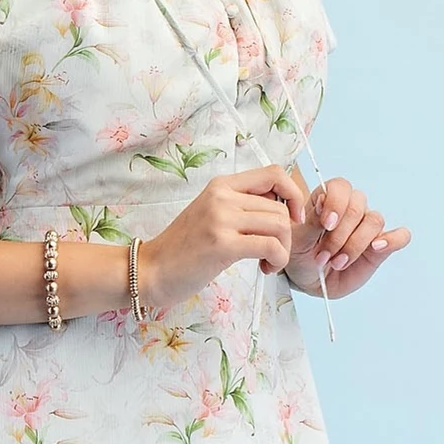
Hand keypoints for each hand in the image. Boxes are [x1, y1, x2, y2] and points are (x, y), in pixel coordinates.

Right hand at [136, 163, 310, 314]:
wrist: (150, 270)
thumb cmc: (182, 249)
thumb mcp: (210, 214)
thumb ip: (240, 206)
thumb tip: (279, 209)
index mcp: (221, 185)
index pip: (274, 173)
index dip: (293, 194)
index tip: (292, 218)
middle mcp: (222, 196)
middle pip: (280, 207)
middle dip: (286, 235)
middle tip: (272, 254)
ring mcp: (221, 219)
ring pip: (280, 226)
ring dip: (283, 250)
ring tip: (268, 263)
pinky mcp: (223, 244)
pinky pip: (271, 246)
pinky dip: (278, 260)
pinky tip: (265, 268)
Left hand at [283, 178, 410, 298]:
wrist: (308, 279)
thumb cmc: (300, 255)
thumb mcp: (298, 240)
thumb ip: (312, 221)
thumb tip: (324, 201)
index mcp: (329, 199)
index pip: (341, 187)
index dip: (336, 203)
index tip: (326, 225)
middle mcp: (351, 209)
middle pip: (358, 206)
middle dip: (340, 235)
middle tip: (323, 256)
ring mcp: (367, 228)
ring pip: (374, 221)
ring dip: (355, 244)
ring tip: (338, 262)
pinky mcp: (381, 247)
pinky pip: (400, 236)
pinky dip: (393, 240)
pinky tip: (377, 248)